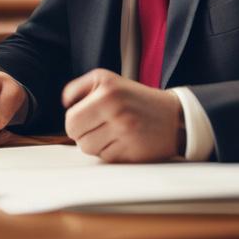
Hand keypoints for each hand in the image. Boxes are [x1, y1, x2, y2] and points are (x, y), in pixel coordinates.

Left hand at [62, 69, 183, 162]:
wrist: (174, 117)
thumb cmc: (134, 98)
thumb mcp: (106, 80)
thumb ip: (78, 88)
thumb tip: (64, 104)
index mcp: (107, 92)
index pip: (71, 120)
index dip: (74, 122)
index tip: (85, 118)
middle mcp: (117, 111)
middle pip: (78, 138)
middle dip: (83, 134)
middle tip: (97, 127)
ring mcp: (126, 134)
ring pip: (90, 150)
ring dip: (96, 144)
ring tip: (111, 133)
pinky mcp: (133, 153)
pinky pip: (106, 158)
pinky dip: (110, 152)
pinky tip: (123, 142)